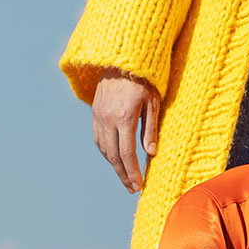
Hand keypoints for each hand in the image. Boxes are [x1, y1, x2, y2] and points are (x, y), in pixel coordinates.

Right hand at [91, 73, 161, 193]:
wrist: (122, 60)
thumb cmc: (144, 80)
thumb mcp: (153, 103)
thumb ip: (150, 129)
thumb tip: (151, 153)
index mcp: (124, 117)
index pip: (127, 153)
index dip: (133, 172)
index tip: (139, 185)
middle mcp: (108, 119)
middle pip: (113, 155)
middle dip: (123, 174)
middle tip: (132, 188)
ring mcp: (99, 116)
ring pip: (104, 149)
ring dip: (114, 165)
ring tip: (125, 177)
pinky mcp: (95, 113)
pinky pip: (98, 139)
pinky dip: (106, 152)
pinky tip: (114, 159)